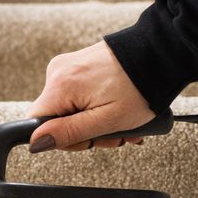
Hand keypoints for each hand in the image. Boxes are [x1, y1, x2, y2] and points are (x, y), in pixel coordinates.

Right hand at [27, 41, 153, 151]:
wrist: (161, 55)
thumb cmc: (140, 87)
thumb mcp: (107, 120)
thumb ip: (69, 133)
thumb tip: (37, 143)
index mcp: (60, 86)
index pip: (36, 123)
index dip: (60, 137)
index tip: (87, 137)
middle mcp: (57, 71)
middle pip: (54, 116)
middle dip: (82, 130)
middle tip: (111, 132)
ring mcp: (67, 65)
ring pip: (67, 106)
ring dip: (91, 119)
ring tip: (120, 121)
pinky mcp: (77, 63)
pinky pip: (76, 93)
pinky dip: (93, 104)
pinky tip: (114, 107)